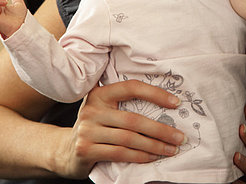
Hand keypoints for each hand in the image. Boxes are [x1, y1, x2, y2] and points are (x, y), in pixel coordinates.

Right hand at [53, 80, 186, 178]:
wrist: (65, 150)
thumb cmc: (96, 127)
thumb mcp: (105, 110)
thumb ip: (126, 104)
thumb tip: (167, 106)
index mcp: (100, 93)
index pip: (131, 87)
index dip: (155, 94)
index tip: (176, 103)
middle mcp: (91, 109)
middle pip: (133, 119)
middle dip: (161, 129)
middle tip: (180, 136)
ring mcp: (87, 130)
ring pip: (129, 139)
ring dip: (154, 146)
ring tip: (171, 149)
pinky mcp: (86, 149)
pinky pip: (120, 153)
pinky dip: (140, 156)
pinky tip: (153, 157)